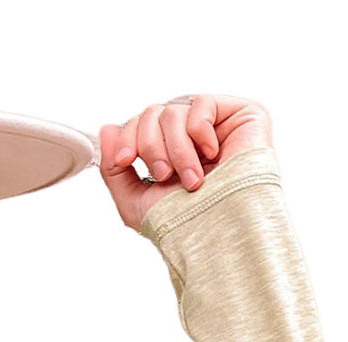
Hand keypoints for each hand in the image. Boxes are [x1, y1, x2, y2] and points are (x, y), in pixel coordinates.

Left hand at [97, 94, 273, 233]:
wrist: (220, 231)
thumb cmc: (184, 223)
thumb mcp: (135, 202)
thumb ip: (113, 168)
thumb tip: (106, 129)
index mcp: (169, 152)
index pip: (139, 124)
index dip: (127, 137)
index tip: (125, 160)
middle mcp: (190, 135)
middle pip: (152, 113)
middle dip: (151, 146)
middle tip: (164, 176)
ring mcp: (215, 123)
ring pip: (174, 111)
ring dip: (177, 150)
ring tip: (191, 179)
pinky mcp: (240, 113)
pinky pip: (202, 105)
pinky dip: (200, 134)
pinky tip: (213, 156)